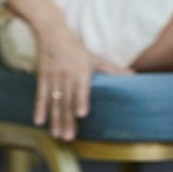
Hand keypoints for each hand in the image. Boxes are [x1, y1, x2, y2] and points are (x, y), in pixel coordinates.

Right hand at [25, 14, 124, 137]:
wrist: (54, 34)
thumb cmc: (78, 49)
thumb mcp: (96, 58)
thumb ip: (113, 70)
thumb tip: (134, 76)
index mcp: (81, 71)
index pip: (81, 88)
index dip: (81, 101)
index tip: (81, 114)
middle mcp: (66, 75)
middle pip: (67, 100)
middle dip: (67, 120)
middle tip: (68, 137)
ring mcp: (53, 77)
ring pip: (54, 101)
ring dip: (55, 119)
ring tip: (56, 135)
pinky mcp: (42, 78)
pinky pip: (40, 96)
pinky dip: (39, 109)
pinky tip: (38, 122)